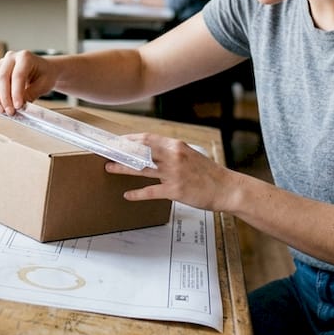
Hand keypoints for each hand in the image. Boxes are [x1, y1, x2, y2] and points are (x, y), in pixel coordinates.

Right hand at [0, 50, 58, 114]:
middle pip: (1, 77)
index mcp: (25, 57)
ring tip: (1, 109)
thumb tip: (17, 105)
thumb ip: (30, 94)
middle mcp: (11, 58)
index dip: (16, 93)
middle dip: (4, 97)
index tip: (17, 106)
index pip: (18, 75)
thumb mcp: (44, 85)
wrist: (43, 70)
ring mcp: (0, 63)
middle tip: (9, 111)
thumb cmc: (44, 75)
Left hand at [105, 133, 235, 211]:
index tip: (116, 141)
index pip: (147, 138)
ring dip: (123, 168)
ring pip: (141, 169)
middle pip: (140, 151)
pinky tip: (128, 195)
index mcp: (176, 146)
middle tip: (106, 152)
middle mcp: (173, 157)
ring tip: (109, 168)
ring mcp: (173, 174)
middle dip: (121, 151)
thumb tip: (151, 151)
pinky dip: (137, 194)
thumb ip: (171, 152)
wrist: (226, 188)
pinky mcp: (175, 190)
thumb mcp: (190, 155)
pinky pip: (151, 191)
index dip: (129, 139)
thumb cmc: (208, 173)